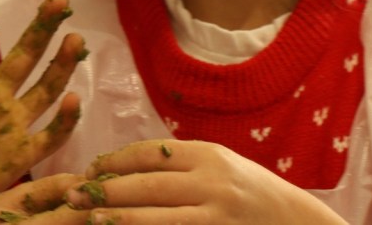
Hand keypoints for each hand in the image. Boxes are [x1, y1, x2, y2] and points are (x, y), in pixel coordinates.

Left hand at [65, 139, 348, 223]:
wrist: (297, 224)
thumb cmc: (250, 192)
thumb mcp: (220, 165)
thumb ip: (180, 162)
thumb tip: (123, 165)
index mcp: (208, 155)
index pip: (150, 153)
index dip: (115, 161)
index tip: (90, 168)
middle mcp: (212, 182)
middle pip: (147, 184)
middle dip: (107, 188)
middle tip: (75, 193)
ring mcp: (217, 214)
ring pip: (156, 215)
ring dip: (119, 217)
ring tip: (90, 218)